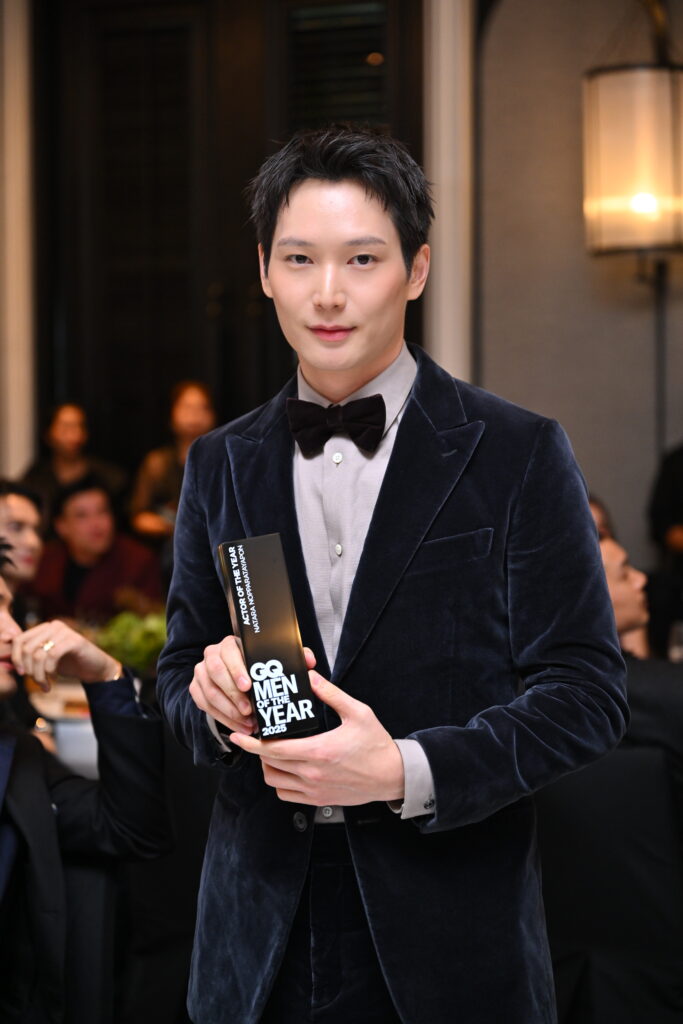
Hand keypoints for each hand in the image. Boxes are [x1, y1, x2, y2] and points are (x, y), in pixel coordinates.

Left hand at [11, 620, 121, 689]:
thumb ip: (31, 656)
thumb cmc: (70, 664)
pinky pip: (53, 656)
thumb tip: (9, 661)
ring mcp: (65, 631)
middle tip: (38, 683)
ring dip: (39, 675)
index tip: (21, 674)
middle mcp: (54, 626)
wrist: (96, 669)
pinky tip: (54, 679)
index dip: (17, 658)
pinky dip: (50, 671)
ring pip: (39, 654)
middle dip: (29, 670)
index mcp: (44, 628)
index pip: (20, 640)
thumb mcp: (46, 660)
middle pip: (27, 648)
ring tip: (45, 685)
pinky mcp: (75, 640)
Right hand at [189, 636, 316, 734]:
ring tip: (247, 723)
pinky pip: (204, 705)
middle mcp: (212, 654)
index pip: (229, 652)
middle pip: (216, 673)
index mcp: (231, 643)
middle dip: (233, 694)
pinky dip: (222, 718)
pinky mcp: (196, 688)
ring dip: (228, 710)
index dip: (237, 670)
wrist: (238, 673)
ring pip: (209, 692)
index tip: (249, 686)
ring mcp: (201, 672)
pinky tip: (238, 726)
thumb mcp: (275, 659)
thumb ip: (294, 657)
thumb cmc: (259, 666)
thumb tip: (308, 661)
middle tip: (249, 711)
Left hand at [229, 673, 404, 805]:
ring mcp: (314, 790)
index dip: (251, 743)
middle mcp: (312, 774)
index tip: (239, 735)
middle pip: (269, 764)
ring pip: (274, 782)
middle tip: (257, 737)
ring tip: (272, 752)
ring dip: (268, 766)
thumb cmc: (376, 745)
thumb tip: (312, 677)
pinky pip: (286, 795)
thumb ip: (331, 694)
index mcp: (318, 751)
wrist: (392, 775)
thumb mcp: (357, 712)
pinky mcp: (318, 799)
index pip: (274, 749)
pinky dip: (280, 782)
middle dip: (258, 750)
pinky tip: (286, 768)